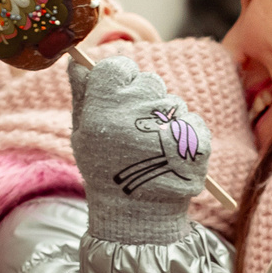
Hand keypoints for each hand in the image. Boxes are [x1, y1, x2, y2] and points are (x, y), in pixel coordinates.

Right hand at [68, 56, 212, 243]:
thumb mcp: (83, 133)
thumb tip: (76, 59)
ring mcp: (169, 122)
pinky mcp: (194, 137)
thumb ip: (82, 92)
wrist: (137, 213)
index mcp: (105, 105)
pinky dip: (183, 135)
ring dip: (162, 119)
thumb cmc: (104, 169)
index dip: (119, 80)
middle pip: (147, 81)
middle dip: (142, 100)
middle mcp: (138, 108)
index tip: (116, 100)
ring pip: (170, 102)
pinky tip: (169, 156)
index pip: (119, 66)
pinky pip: (190, 120)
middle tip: (134, 132)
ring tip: (151, 150)